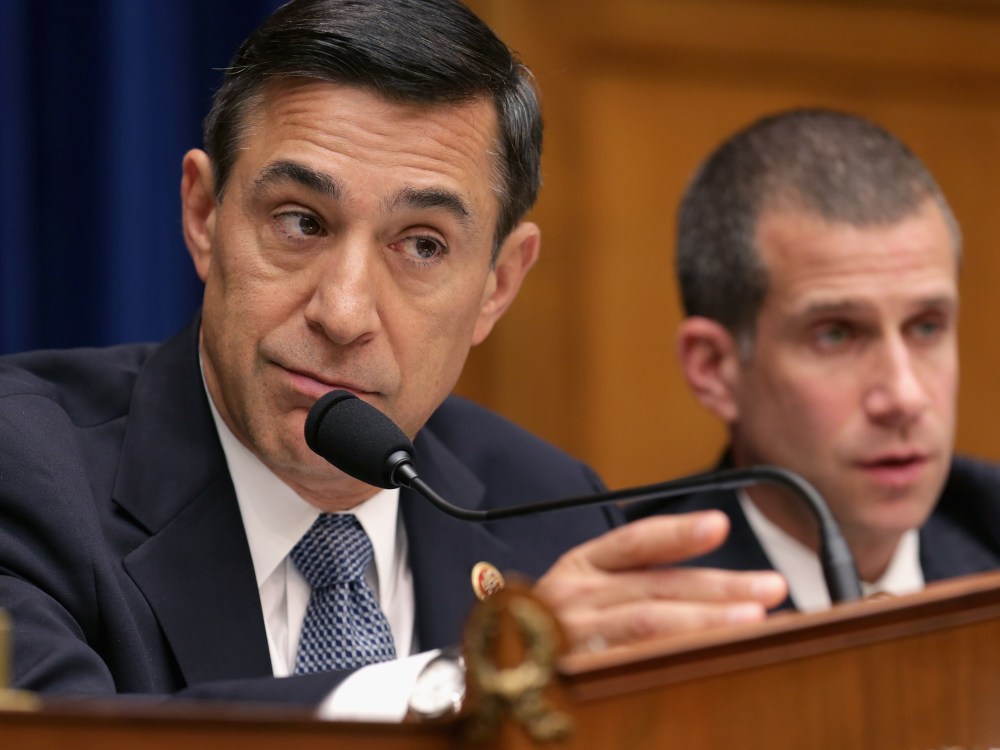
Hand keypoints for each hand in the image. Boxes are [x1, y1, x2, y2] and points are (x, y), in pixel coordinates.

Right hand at [533, 511, 787, 650]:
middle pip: (655, 586)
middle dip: (719, 586)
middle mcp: (573, 595)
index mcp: (580, 566)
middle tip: (771, 586)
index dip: (677, 533)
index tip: (720, 525)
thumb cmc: (557, 630)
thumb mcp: (586, 593)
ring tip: (753, 620)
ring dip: (705, 621)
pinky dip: (674, 659)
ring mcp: (571, 636)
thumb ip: (638, 584)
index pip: (633, 542)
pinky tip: (709, 660)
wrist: (495, 674)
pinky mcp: (573, 674)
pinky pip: (630, 665)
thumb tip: (722, 593)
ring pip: (646, 624)